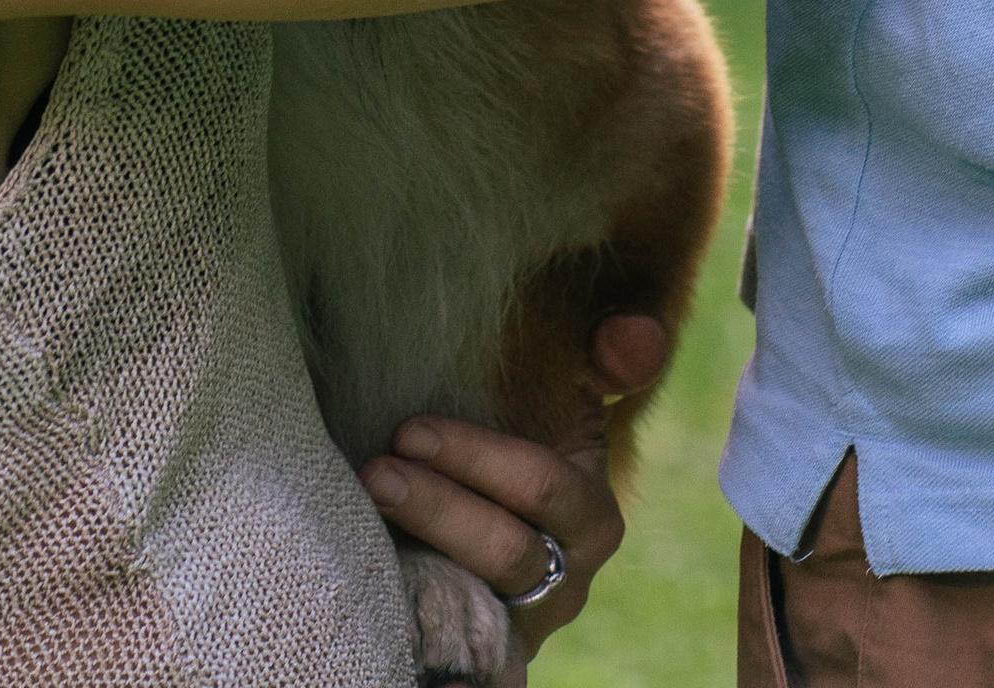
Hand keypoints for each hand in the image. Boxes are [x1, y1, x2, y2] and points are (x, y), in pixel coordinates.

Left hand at [360, 312, 667, 673]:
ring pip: (475, 604)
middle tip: (376, 471)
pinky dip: (427, 640)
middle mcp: (565, 582)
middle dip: (438, 509)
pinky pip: (459, 656)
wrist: (503, 498)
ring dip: (419, 563)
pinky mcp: (483, 652)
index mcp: (592, 516)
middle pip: (506, 553)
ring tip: (366, 512)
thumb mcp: (574, 384)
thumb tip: (628, 337)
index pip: (541, 488)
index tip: (409, 430)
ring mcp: (522, 626)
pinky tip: (390, 616)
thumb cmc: (532, 423)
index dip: (475, 458)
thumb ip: (614, 354)